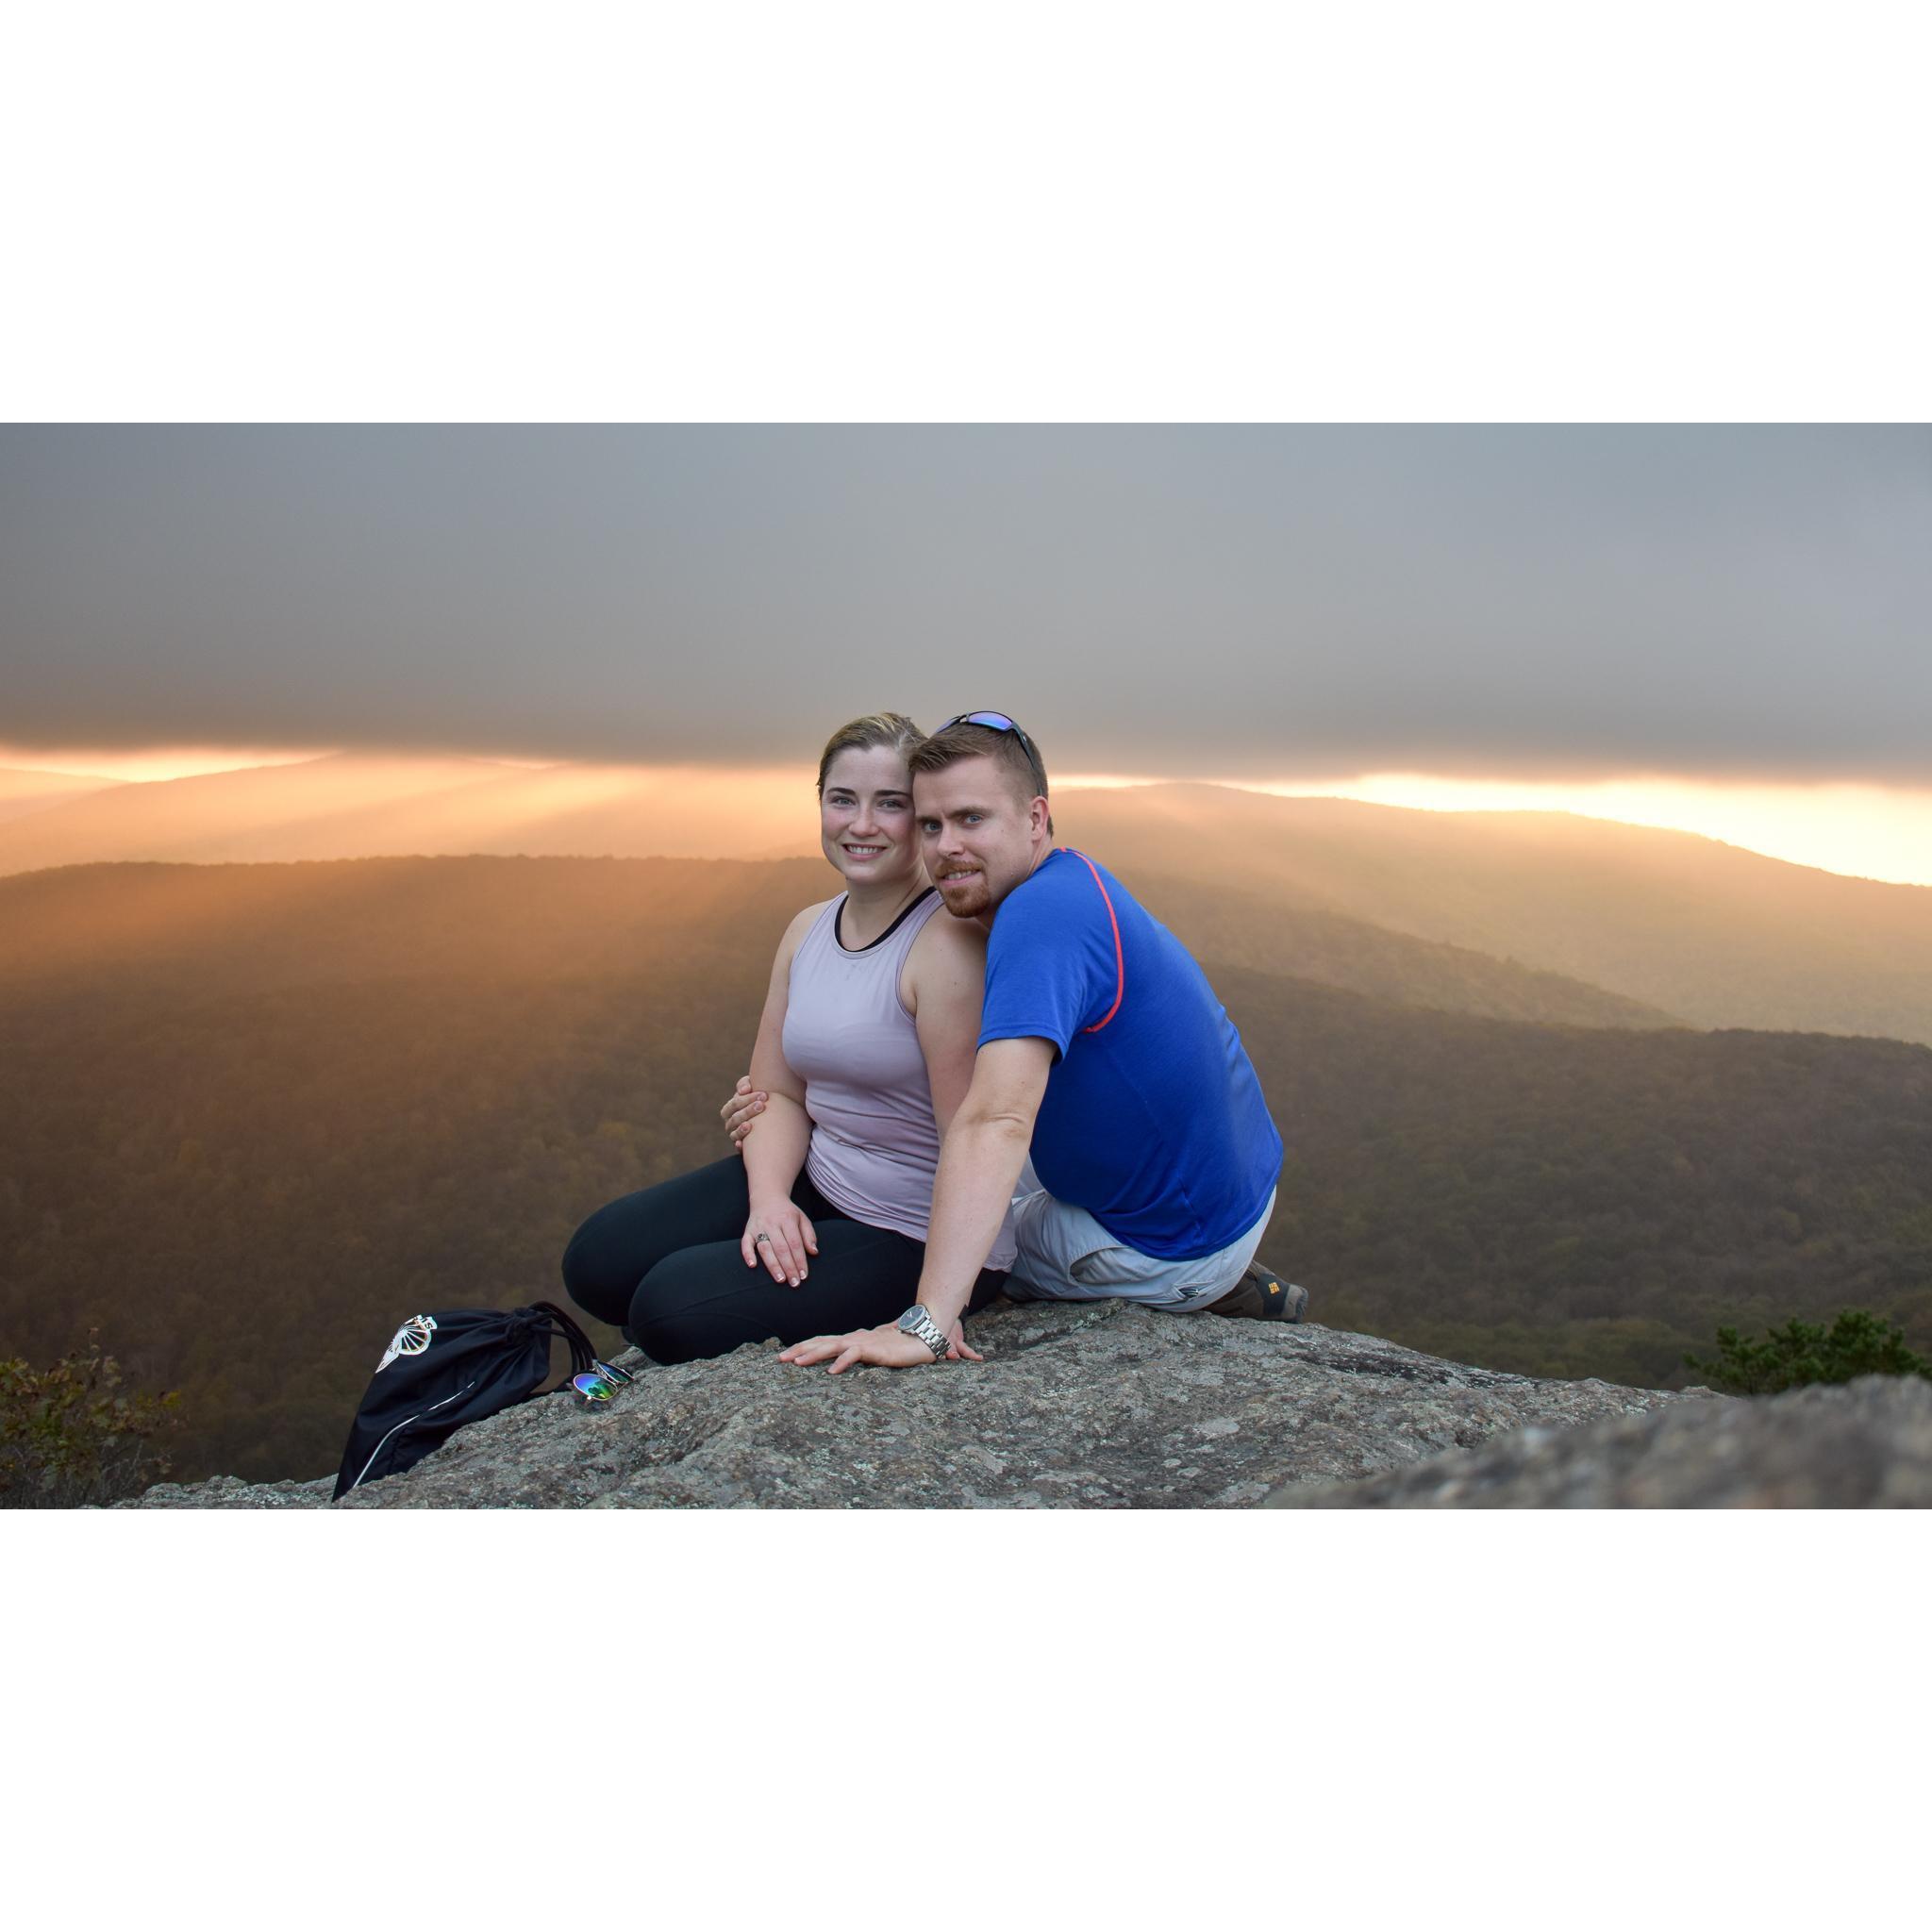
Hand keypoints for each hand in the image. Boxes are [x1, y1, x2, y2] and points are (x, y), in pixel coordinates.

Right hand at [722, 1075, 766, 1151]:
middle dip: (748, 1111)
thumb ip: (745, 1084)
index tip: (764, 1095)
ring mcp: (735, 1135)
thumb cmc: (759, 1099)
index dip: (747, 1099)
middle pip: (734, 1118)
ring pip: (735, 1133)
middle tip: (762, 1105)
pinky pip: (738, 1147)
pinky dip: (739, 1145)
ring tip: (751, 1124)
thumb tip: (745, 1090)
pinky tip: (741, 1143)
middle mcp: (730, 1123)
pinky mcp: (742, 1147)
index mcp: (730, 1109)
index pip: (734, 1104)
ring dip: (742, 1129)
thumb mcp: (752, 1087)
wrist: (771, 1116)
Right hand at [742, 1198, 817, 1286]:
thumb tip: (814, 1252)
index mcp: (788, 1219)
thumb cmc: (787, 1213)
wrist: (767, 1198)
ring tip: (780, 1279)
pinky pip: (745, 1243)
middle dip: (789, 1267)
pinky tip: (753, 1265)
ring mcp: (758, 1227)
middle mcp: (772, 1223)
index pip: (795, 1243)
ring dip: (772, 1265)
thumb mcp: (802, 1219)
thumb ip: (809, 1235)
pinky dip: (748, 1254)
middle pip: (781, 1248)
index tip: (804, 1275)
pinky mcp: (747, 1231)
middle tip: (794, 1283)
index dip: (800, 1260)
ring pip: (765, 1248)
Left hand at [778, 1318, 983, 1372]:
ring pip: (833, 1346)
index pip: (825, 1342)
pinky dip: (842, 1362)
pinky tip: (831, 1371)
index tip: (788, 1355)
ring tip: (795, 1362)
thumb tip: (854, 1357)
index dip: (806, 1347)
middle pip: (822, 1342)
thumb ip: (867, 1353)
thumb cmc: (906, 1343)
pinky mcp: (876, 1348)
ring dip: (813, 1354)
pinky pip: (855, 1354)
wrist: (927, 1335)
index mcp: (855, 1340)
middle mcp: (856, 1338)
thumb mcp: (881, 1351)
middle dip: (800, 1350)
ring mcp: (864, 1342)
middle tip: (779, 1359)